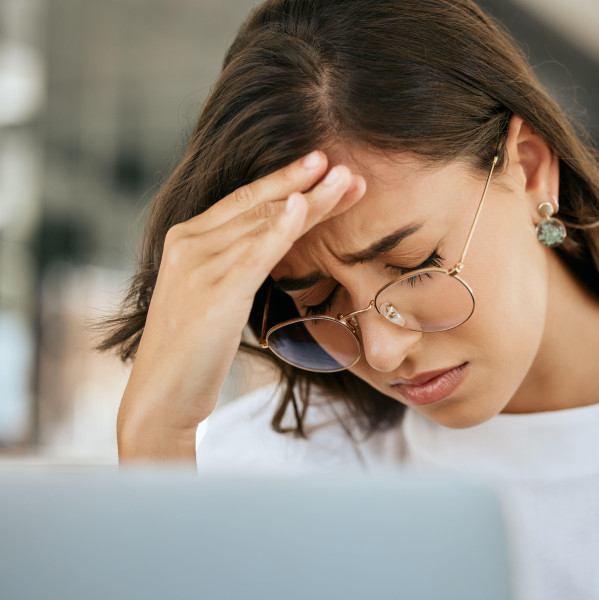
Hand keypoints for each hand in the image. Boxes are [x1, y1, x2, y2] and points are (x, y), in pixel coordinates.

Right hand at [117, 151, 364, 458]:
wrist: (163, 395)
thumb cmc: (196, 348)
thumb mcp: (218, 293)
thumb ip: (241, 260)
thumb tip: (280, 238)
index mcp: (189, 239)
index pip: (247, 200)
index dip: (289, 181)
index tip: (326, 168)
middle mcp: (190, 244)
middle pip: (259, 205)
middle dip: (305, 184)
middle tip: (346, 167)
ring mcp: (198, 267)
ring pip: (263, 224)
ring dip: (309, 201)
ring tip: (345, 183)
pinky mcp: (212, 294)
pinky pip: (252, 255)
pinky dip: (278, 229)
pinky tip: (302, 206)